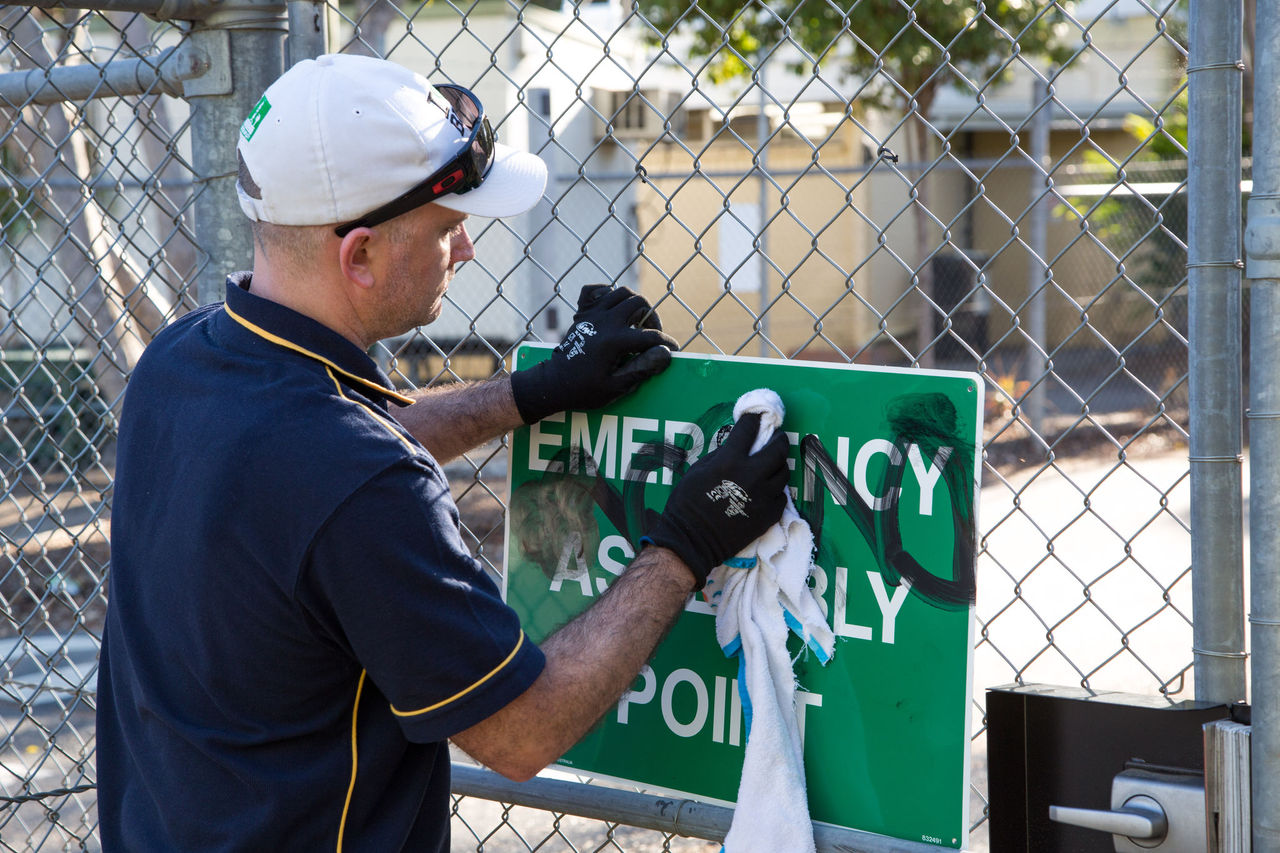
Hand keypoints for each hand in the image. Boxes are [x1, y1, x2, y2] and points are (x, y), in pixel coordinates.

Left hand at [510, 286, 676, 423]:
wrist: (553, 384)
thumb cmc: (584, 390)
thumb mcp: (616, 386)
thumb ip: (642, 368)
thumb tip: (665, 353)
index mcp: (615, 341)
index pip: (651, 336)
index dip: (667, 344)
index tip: (674, 351)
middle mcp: (604, 321)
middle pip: (639, 303)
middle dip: (652, 317)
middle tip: (652, 334)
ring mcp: (592, 314)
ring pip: (621, 292)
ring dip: (635, 304)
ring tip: (637, 321)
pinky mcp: (582, 314)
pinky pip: (593, 290)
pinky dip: (606, 293)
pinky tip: (613, 307)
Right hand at [642, 412, 789, 588]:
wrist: (692, 540)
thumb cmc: (687, 503)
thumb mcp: (698, 470)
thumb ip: (721, 455)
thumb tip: (737, 445)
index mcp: (730, 461)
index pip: (750, 430)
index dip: (755, 420)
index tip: (757, 418)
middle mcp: (752, 476)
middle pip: (778, 449)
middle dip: (779, 439)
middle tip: (776, 438)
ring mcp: (763, 496)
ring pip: (784, 472)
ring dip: (778, 466)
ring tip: (770, 466)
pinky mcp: (769, 515)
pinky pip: (781, 496)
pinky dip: (775, 491)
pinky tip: (766, 491)